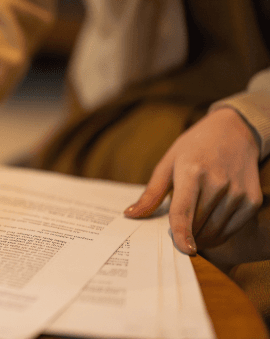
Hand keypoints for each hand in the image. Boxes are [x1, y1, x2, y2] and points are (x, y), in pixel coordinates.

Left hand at [124, 108, 261, 253]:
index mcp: (192, 171)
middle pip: (197, 224)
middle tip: (177, 226)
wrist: (234, 132)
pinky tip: (209, 221)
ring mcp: (238, 192)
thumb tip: (130, 215)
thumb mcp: (167, 163)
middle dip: (185, 232)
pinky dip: (217, 233)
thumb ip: (151, 193)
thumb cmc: (194, 148)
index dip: (182, 233)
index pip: (184, 210)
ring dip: (200, 235)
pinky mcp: (252, 200)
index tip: (183, 250)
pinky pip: (231, 229)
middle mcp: (218, 182)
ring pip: (214, 230)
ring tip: (193, 221)